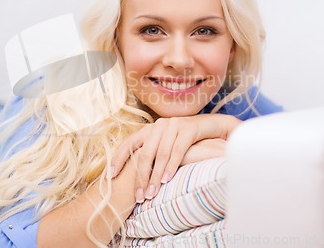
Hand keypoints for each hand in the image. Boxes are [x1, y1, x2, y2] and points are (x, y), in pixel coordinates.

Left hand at [110, 114, 239, 202]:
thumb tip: (136, 177)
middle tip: (139, 197)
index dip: (118, 159)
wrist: (212, 127)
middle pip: (144, 153)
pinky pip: (177, 150)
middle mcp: (158, 126)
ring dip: (155, 177)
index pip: (128, 144)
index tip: (110, 176)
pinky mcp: (188, 129)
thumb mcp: (166, 145)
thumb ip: (152, 155)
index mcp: (149, 129)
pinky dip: (171, 167)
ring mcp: (173, 125)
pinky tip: (166, 180)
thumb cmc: (186, 141)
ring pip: (160, 154)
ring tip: (151, 194)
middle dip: (140, 177)